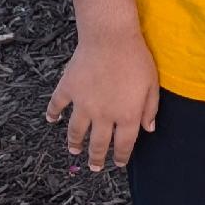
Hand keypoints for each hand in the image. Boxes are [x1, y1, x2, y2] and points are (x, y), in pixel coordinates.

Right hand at [46, 31, 158, 172]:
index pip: (123, 144)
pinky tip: (51, 120)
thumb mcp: (152, 85)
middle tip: (94, 166)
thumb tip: (148, 129)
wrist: (110, 38)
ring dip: (74, 143)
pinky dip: (52, 114)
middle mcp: (103, 115)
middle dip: (96, 158)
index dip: (120, 156)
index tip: (117, 163)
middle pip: (98, 144)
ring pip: (76, 131)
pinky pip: (57, 105)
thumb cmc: (136, 59)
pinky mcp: (68, 89)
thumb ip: (150, 109)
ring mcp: (83, 104)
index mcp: (126, 116)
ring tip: (74, 150)